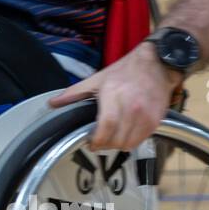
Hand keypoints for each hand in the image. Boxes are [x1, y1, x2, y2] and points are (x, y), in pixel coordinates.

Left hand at [48, 42, 179, 150]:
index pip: (106, 126)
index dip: (97, 141)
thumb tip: (51, 103)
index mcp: (113, 95)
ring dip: (118, 146)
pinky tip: (125, 134)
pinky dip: (132, 141)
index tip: (91, 144)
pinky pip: (142, 140)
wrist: (157, 64)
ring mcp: (146, 115)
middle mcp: (132, 107)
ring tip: (111, 139)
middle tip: (99, 142)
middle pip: (117, 139)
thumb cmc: (125, 71)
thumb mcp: (97, 79)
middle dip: (105, 145)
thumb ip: (73, 93)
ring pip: (129, 143)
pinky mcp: (156, 120)